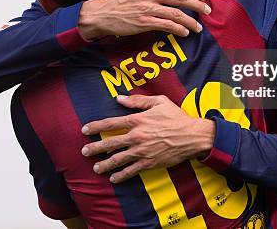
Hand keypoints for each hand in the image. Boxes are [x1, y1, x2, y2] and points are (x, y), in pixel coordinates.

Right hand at [78, 0, 210, 39]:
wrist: (101, 13)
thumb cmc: (120, 1)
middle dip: (197, 4)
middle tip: (207, 10)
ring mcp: (147, 7)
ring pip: (177, 13)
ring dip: (191, 21)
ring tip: (198, 27)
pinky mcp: (144, 22)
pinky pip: (167, 25)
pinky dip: (179, 29)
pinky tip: (185, 32)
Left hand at [80, 95, 214, 182]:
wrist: (192, 136)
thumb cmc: (176, 117)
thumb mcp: (159, 101)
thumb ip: (137, 101)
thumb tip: (119, 98)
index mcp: (137, 120)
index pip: (110, 123)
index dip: (95, 127)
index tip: (85, 130)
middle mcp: (136, 136)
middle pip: (110, 143)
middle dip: (95, 148)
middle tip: (84, 152)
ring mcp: (141, 151)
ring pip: (118, 159)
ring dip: (105, 164)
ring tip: (96, 168)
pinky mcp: (149, 163)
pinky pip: (131, 171)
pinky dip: (121, 176)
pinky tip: (114, 178)